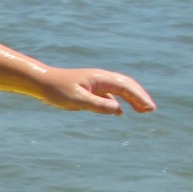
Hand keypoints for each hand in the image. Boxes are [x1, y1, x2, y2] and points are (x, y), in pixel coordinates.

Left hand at [38, 68, 156, 115]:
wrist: (41, 82)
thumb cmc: (57, 89)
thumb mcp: (77, 100)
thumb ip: (97, 105)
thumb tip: (118, 110)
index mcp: (101, 79)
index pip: (126, 87)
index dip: (140, 97)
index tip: (149, 108)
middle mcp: (101, 79)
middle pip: (127, 86)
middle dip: (140, 97)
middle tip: (151, 110)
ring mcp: (95, 84)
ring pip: (119, 90)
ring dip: (132, 99)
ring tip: (143, 111)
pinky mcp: (89, 90)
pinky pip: (108, 95)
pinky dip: (118, 102)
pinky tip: (120, 112)